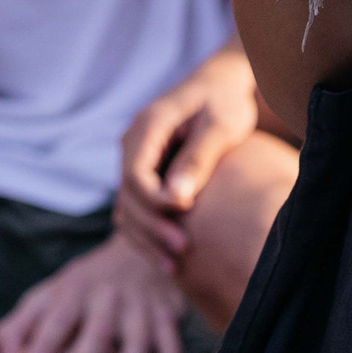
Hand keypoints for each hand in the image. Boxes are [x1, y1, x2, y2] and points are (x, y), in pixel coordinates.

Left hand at [0, 234, 186, 352]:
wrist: (135, 249)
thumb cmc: (80, 287)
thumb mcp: (47, 295)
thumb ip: (20, 324)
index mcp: (73, 291)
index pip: (56, 318)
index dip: (44, 343)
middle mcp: (107, 296)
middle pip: (98, 332)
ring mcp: (139, 305)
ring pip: (139, 341)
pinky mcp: (165, 315)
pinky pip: (172, 344)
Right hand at [117, 50, 259, 267]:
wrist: (222, 86)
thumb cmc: (225, 102)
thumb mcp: (220, 126)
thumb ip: (198, 159)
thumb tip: (176, 199)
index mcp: (148, 125)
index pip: (135, 174)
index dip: (155, 202)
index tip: (186, 214)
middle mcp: (133, 143)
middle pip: (128, 196)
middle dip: (152, 227)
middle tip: (184, 250)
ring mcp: (136, 160)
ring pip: (127, 208)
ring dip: (146, 238)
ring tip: (175, 266)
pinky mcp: (145, 175)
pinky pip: (137, 210)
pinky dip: (148, 235)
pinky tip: (169, 260)